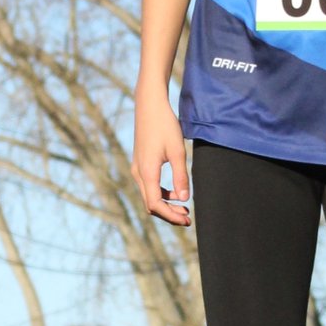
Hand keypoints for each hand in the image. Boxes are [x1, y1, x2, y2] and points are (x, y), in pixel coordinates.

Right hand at [132, 90, 190, 225]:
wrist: (149, 105)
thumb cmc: (165, 125)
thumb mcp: (177, 151)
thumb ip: (180, 176)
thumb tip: (184, 199)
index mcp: (146, 172)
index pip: (156, 205)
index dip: (171, 216)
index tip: (187, 220)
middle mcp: (138, 173)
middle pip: (151, 204)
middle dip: (169, 214)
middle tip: (188, 218)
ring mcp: (137, 169)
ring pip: (149, 196)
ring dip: (166, 205)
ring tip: (184, 208)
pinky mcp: (140, 164)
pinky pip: (149, 187)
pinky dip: (162, 194)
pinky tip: (175, 192)